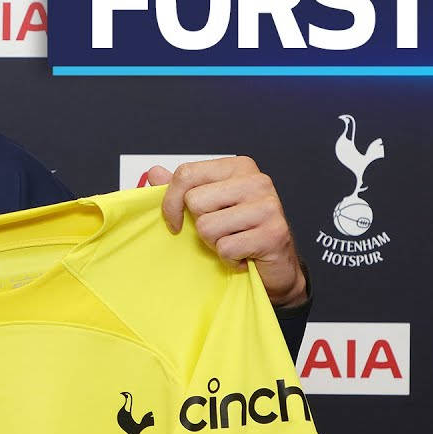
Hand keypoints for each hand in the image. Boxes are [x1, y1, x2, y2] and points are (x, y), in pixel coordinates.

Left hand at [146, 157, 307, 308]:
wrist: (277, 266)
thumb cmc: (240, 233)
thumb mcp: (208, 206)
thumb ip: (182, 189)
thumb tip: (155, 173)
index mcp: (238, 167)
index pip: (187, 173)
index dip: (170, 201)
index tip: (174, 221)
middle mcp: (256, 181)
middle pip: (194, 202)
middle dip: (198, 225)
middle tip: (220, 232)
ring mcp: (268, 206)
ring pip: (207, 227)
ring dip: (214, 244)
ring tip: (232, 243)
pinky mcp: (274, 233)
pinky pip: (225, 248)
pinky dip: (228, 259)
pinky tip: (243, 256)